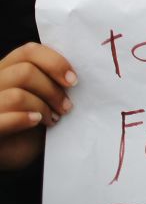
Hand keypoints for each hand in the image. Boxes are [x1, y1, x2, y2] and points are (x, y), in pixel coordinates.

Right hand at [0, 43, 76, 170]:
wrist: (19, 151)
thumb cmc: (35, 121)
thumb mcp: (45, 96)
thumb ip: (53, 80)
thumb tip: (80, 71)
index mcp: (7, 68)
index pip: (29, 51)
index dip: (55, 62)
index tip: (74, 80)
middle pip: (25, 72)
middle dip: (53, 90)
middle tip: (67, 107)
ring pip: (17, 95)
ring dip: (43, 108)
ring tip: (54, 119)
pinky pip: (2, 120)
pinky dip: (23, 119)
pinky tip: (36, 121)